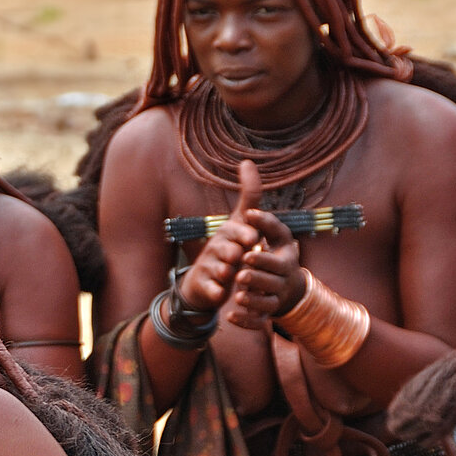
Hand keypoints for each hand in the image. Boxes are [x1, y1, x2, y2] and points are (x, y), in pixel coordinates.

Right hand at [175, 160, 263, 318]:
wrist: (203, 282)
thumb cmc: (228, 248)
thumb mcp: (240, 222)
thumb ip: (248, 195)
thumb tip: (247, 161)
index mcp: (229, 232)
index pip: (236, 226)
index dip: (244, 229)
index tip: (252, 235)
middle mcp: (217, 246)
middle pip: (226, 245)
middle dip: (235, 247)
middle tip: (244, 251)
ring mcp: (209, 266)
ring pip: (218, 266)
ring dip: (225, 268)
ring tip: (230, 273)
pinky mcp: (204, 285)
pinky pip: (210, 287)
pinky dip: (215, 291)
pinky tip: (220, 294)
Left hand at [228, 202, 305, 329]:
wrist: (288, 283)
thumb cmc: (277, 254)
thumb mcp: (277, 237)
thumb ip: (266, 223)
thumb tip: (250, 211)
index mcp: (286, 263)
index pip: (277, 263)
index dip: (263, 260)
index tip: (246, 254)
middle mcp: (282, 283)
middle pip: (272, 284)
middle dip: (256, 279)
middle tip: (240, 275)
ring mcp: (274, 300)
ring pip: (267, 305)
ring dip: (253, 301)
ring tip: (238, 296)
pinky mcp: (264, 314)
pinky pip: (258, 322)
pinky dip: (245, 322)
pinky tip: (230, 316)